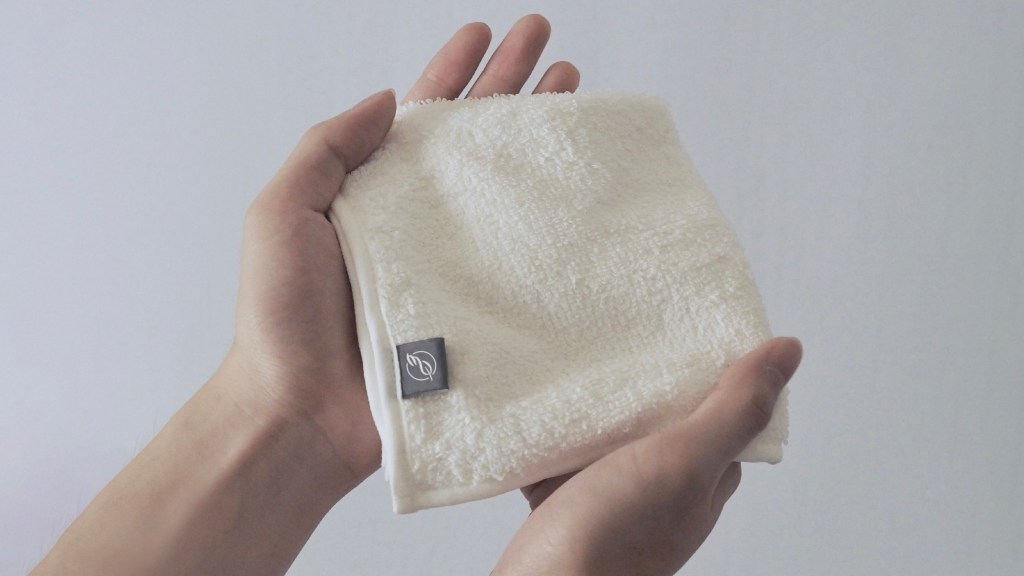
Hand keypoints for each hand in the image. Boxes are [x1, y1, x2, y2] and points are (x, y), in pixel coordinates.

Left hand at [225, 14, 579, 496]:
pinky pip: (522, 263)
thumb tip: (385, 99)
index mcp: (373, 193)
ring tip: (577, 96)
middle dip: (512, 85)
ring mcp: (452, 266)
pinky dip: (553, 229)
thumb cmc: (280, 317)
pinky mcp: (477, 311)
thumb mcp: (281, 212)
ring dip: (542, 142)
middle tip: (547, 40)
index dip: (455, 71)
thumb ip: (327, 149)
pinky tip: (580, 198)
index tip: (484, 32)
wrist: (300, 412)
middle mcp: (418, 223)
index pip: (422, 116)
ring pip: (508, 193)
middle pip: (476, 141)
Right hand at [493, 337, 801, 574]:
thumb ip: (733, 410)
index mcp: (698, 487)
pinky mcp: (560, 504)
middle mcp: (657, 496)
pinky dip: (554, 435)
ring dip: (599, 409)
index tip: (702, 336)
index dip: (718, 382)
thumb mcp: (684, 460)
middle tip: (637, 338)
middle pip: (663, 428)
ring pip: (609, 442)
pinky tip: (543, 411)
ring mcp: (608, 501)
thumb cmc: (614, 538)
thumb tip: (788, 352)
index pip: (724, 424)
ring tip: (587, 363)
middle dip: (650, 389)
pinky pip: (560, 458)